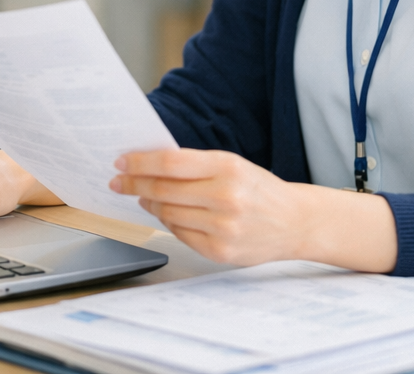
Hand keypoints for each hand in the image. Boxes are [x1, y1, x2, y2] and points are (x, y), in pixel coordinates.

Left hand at [110, 148, 396, 271]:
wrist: (295, 222)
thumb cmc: (257, 189)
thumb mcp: (232, 164)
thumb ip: (193, 164)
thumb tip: (146, 164)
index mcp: (228, 167)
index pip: (170, 162)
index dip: (140, 162)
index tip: (121, 162)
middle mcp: (226, 197)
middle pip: (163, 190)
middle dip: (134, 184)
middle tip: (119, 181)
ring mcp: (223, 228)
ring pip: (167, 214)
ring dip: (150, 204)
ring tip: (143, 197)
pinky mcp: (221, 251)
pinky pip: (180, 234)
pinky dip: (169, 223)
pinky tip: (167, 214)